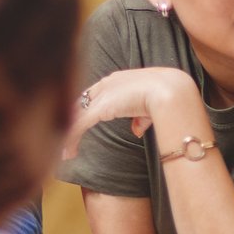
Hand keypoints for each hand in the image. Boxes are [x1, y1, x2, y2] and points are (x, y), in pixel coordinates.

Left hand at [63, 68, 200, 158]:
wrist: (169, 91)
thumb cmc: (166, 95)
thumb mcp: (151, 106)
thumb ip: (140, 117)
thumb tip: (136, 129)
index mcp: (118, 79)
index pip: (95, 93)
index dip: (87, 108)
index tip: (82, 121)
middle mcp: (106, 84)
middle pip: (80, 101)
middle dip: (71, 119)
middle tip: (64, 134)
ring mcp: (101, 96)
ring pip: (75, 115)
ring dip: (68, 133)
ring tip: (64, 151)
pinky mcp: (99, 108)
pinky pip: (77, 125)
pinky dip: (70, 140)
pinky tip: (67, 153)